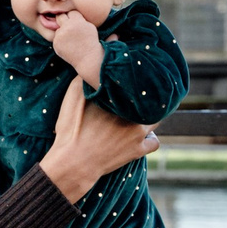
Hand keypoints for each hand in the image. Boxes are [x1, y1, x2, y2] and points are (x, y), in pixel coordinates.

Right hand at [37, 79, 156, 200]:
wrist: (73, 163)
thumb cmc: (71, 131)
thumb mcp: (72, 98)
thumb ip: (85, 78)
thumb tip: (97, 64)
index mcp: (119, 100)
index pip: (136, 83)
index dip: (135, 79)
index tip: (131, 78)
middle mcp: (134, 114)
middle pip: (149, 100)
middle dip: (144, 97)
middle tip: (135, 97)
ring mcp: (138, 134)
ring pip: (155, 119)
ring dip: (149, 116)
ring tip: (138, 115)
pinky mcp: (138, 150)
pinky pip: (154, 141)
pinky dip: (150, 137)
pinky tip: (141, 135)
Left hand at [48, 9, 102, 86]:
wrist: (89, 60)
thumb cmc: (93, 44)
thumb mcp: (93, 29)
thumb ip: (89, 22)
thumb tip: (110, 29)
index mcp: (77, 21)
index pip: (71, 12)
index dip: (75, 18)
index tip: (78, 23)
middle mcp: (67, 26)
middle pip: (60, 16)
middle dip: (65, 20)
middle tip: (71, 28)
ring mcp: (60, 35)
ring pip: (58, 28)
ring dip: (62, 31)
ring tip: (72, 40)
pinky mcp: (56, 43)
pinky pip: (56, 38)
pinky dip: (60, 41)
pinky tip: (69, 46)